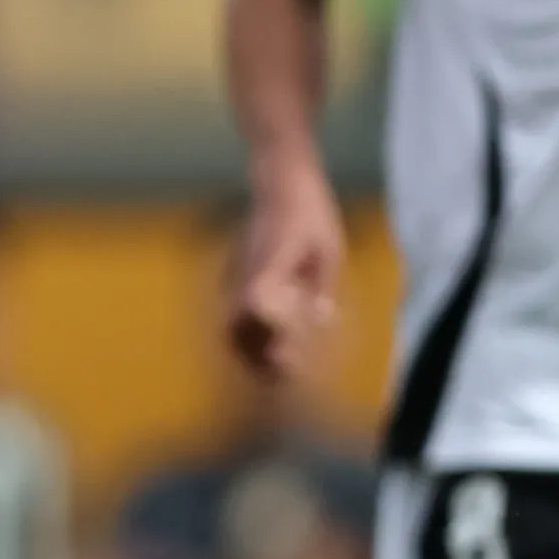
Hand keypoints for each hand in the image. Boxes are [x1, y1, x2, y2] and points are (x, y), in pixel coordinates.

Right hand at [224, 168, 343, 383]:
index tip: (292, 362)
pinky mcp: (234, 274)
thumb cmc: (310, 213)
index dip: (271, 340)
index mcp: (267, 270)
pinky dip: (245, 333)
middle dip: (254, 359)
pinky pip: (233, 313)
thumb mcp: (328, 251)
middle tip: (281, 378)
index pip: (258, 314)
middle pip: (235, 330)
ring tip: (272, 367)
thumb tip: (323, 321)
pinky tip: (266, 341)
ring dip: (247, 350)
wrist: (281, 180)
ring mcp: (235, 276)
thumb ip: (321, 288)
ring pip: (229, 325)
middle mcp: (244, 277)